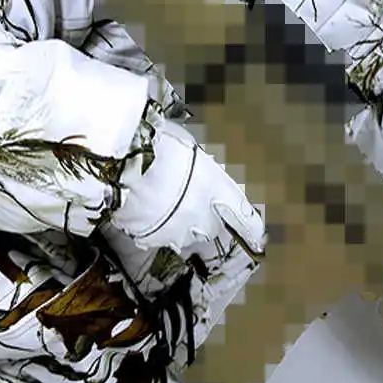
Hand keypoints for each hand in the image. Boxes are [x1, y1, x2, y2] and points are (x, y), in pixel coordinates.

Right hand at [110, 117, 265, 256]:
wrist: (122, 162)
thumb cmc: (159, 143)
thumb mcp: (188, 148)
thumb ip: (200, 168)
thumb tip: (199, 171)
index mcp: (216, 189)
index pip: (243, 214)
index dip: (252, 227)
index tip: (260, 237)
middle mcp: (201, 215)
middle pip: (211, 225)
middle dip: (203, 215)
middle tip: (187, 198)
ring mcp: (176, 230)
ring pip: (184, 233)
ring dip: (178, 222)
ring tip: (159, 200)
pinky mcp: (150, 238)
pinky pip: (157, 235)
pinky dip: (154, 226)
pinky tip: (142, 208)